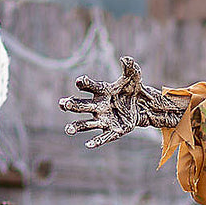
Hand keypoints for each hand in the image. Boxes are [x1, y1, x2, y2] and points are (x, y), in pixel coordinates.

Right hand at [59, 56, 184, 148]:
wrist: (141, 106)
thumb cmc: (132, 90)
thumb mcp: (133, 78)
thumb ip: (130, 68)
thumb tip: (126, 59)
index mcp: (101, 91)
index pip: (89, 86)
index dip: (84, 83)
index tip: (80, 82)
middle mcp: (98, 105)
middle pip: (82, 106)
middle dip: (73, 105)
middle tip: (63, 104)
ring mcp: (104, 119)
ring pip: (87, 124)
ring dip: (77, 127)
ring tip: (68, 130)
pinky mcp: (113, 130)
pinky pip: (103, 137)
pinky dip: (96, 141)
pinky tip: (88, 145)